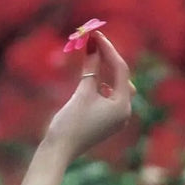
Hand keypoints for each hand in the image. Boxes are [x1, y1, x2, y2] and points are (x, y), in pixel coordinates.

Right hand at [44, 31, 134, 161]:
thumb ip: (91, 67)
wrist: (59, 150)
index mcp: (122, 105)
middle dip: (109, 59)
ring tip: (93, 56)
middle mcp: (124, 112)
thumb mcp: (82, 92)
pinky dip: (101, 84)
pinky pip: (109, 97)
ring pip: (116, 87)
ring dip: (106, 71)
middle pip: (122, 77)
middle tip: (94, 42)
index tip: (96, 34)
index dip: (108, 49)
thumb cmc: (70, 123)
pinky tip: (90, 78)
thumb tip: (93, 45)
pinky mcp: (107, 121)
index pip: (120, 69)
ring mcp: (116, 118)